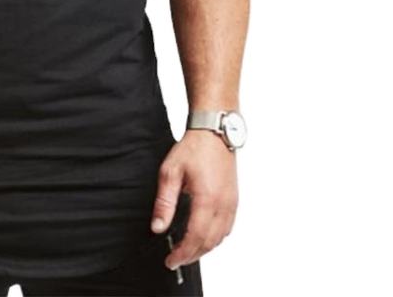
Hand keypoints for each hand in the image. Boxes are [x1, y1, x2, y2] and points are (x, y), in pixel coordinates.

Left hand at [150, 129, 237, 271]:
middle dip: (192, 255)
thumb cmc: (194, 148)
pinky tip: (205, 236)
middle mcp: (223, 205)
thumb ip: (164, 202)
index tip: (171, 261)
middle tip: (176, 260)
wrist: (214, 131)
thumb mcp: (170, 172)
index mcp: (207, 200)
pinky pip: (228, 228)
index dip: (183, 254)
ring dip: (205, 249)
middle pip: (210, 242)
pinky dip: (216, 238)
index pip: (196, 238)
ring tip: (188, 251)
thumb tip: (158, 227)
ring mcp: (232, 203)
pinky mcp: (234, 199)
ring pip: (221, 238)